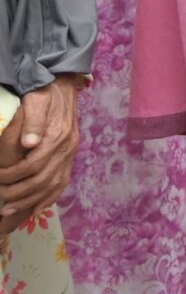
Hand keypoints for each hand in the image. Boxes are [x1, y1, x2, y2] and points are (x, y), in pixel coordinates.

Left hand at [0, 82, 78, 227]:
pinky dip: (50, 198)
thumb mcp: (37, 99)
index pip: (34, 164)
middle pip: (43, 179)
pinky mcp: (70, 155)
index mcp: (58, 136)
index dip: (13, 176)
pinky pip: (63, 182)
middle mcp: (67, 147)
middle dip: (19, 193)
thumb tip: (29, 143)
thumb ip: (34, 120)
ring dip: (31, 200)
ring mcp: (70, 152)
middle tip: (1, 200)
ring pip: (53, 185)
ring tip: (10, 209)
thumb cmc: (45, 91)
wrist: (63, 84)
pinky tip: (37, 208)